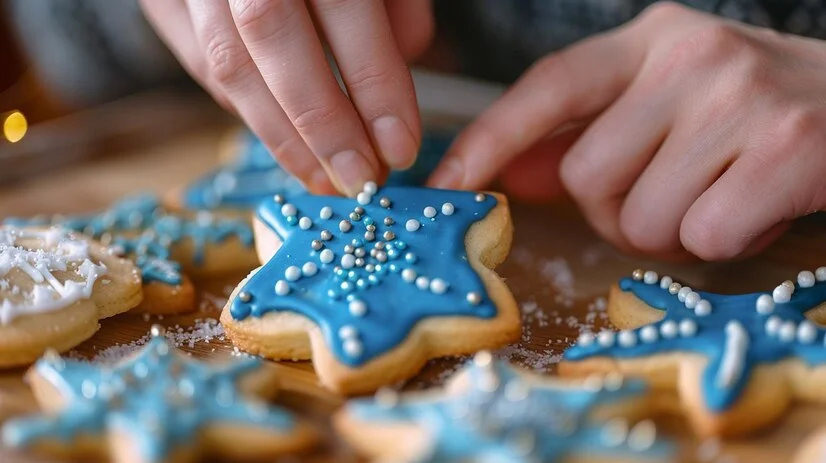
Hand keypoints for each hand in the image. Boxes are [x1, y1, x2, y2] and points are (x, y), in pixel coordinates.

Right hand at [140, 0, 432, 195]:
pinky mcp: (163, 0)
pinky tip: (287, 142)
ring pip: (228, 62)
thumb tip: (396, 81)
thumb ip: (395, 4)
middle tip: (360, 179)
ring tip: (324, 178)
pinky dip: (250, 112)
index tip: (401, 146)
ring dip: (281, 135)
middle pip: (272, 36)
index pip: (345, 5)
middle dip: (321, 124)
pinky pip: (203, 65)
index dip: (375, 84)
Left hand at [431, 2, 825, 260]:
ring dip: (671, 232)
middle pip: (586, 176)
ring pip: (642, 217)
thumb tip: (515, 171)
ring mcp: (738, 98)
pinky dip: (724, 241)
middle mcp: (688, 57)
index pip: (548, 88)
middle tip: (671, 198)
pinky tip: (755, 208)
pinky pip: (703, 236)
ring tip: (718, 198)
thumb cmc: (756, 112)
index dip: (489, 139)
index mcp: (651, 39)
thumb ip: (592, 134)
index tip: (446, 183)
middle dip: (617, 211)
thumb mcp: (670, 106)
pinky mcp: (786, 148)